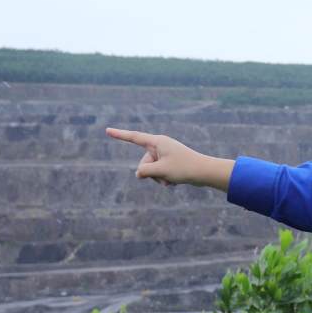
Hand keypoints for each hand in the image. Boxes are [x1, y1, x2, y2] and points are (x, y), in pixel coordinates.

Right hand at [104, 128, 233, 190]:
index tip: (107, 130)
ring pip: (151, 170)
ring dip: (159, 178)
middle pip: (143, 162)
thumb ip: (144, 171)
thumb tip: (138, 173)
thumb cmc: (183, 168)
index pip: (134, 137)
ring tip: (172, 179)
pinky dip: (165, 179)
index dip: (120, 135)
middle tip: (166, 175)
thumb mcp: (160, 171)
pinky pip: (160, 173)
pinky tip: (175, 182)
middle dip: (151, 173)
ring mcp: (165, 154)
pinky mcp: (170, 163)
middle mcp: (160, 146)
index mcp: (157, 142)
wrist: (204, 172)